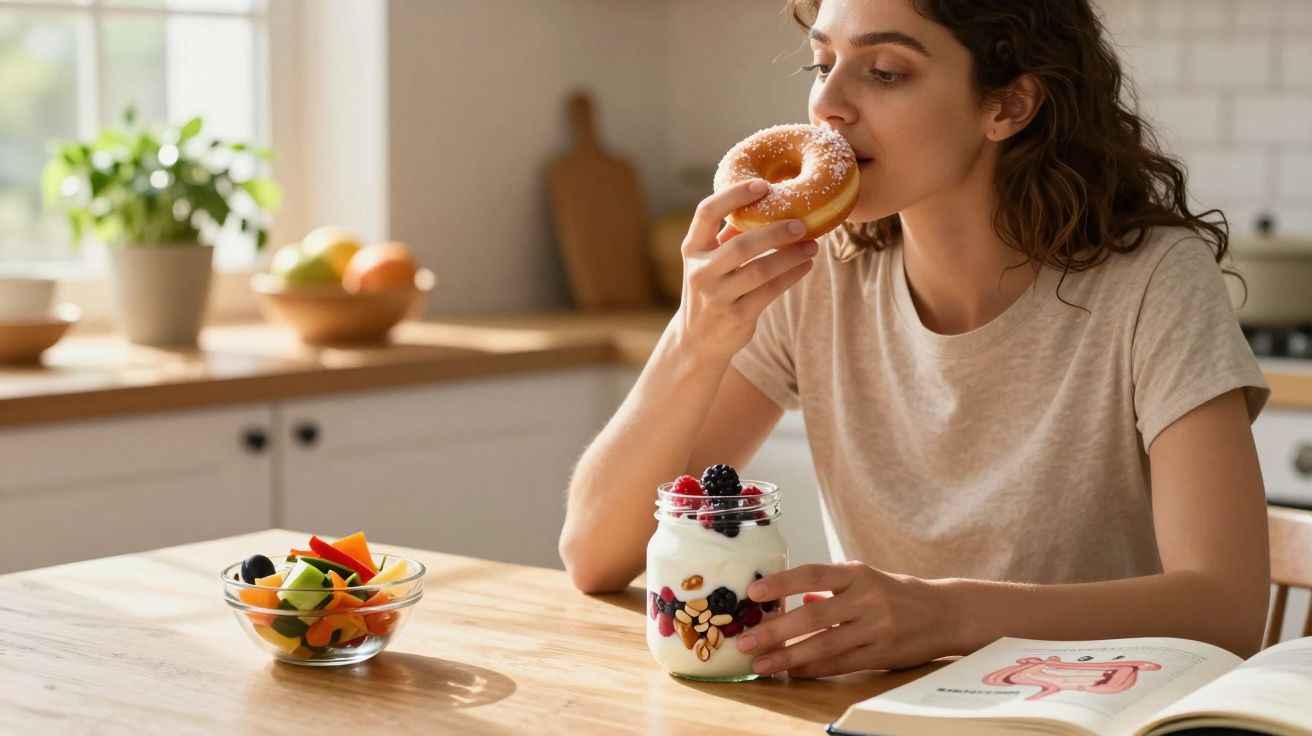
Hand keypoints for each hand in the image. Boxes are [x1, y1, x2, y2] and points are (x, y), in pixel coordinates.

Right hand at [675, 179, 817, 362]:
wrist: (697, 340)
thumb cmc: (711, 288)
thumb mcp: (709, 260)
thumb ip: (729, 234)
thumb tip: (767, 200)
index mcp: (692, 249)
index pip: (706, 212)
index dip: (734, 195)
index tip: (763, 185)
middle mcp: (700, 271)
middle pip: (742, 245)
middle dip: (775, 231)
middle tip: (802, 223)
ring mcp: (717, 297)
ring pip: (760, 271)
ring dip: (790, 256)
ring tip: (812, 246)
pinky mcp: (736, 316)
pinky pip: (770, 292)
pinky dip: (791, 276)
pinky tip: (806, 265)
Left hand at [736, 561, 959, 677]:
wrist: (945, 612)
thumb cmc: (896, 592)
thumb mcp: (865, 579)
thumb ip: (830, 588)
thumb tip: (794, 597)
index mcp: (858, 573)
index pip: (813, 574)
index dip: (782, 583)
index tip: (753, 592)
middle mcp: (867, 599)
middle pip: (814, 615)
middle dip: (775, 630)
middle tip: (745, 641)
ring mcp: (876, 628)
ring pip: (825, 645)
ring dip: (788, 657)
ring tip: (760, 664)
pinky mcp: (883, 654)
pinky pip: (841, 664)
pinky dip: (813, 669)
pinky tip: (791, 672)